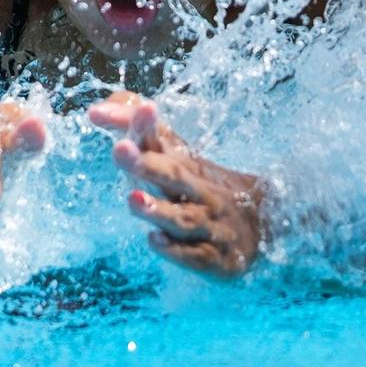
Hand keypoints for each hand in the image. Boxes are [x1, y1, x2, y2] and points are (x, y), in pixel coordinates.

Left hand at [88, 92, 263, 278]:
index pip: (162, 139)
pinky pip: (196, 254)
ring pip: (183, 217)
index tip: (99, 114)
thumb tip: (99, 109)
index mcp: (189, 165)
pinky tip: (155, 241)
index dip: (136, 126)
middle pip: (175, 174)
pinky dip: (176, 250)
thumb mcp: (181, 159)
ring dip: (158, 209)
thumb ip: (141, 133)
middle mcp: (201, 191)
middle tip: (119, 150)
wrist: (266, 227)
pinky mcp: (216, 258)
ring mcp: (211, 224)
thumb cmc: (207, 191)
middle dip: (147, 164)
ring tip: (133, 199)